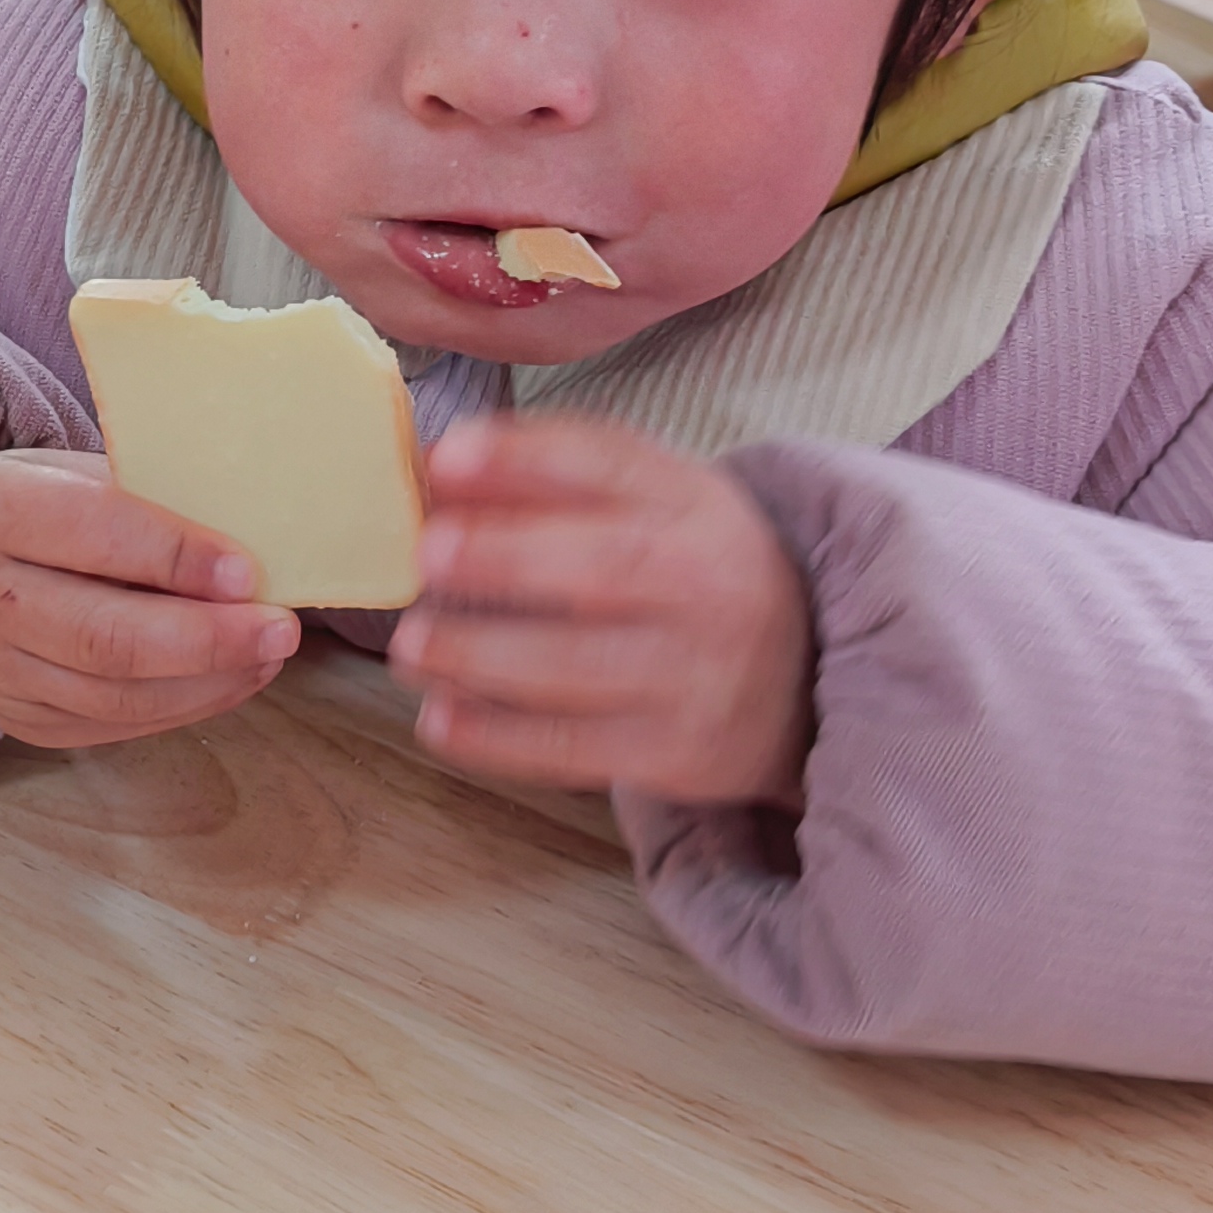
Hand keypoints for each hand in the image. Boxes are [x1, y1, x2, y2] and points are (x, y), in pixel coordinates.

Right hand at [0, 446, 298, 749]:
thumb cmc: (24, 503)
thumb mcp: (62, 470)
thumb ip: (139, 496)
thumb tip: (256, 527)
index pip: (93, 534)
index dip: (175, 555)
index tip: (248, 571)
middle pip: (105, 636)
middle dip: (206, 639)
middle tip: (281, 628)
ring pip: (113, 695)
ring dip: (207, 681)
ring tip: (269, 653)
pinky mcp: (16, 719)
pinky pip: (110, 726)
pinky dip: (182, 706)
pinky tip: (231, 679)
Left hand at [391, 414, 814, 809]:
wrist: (801, 682)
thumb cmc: (691, 574)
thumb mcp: (656, 504)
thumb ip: (557, 476)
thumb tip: (437, 469)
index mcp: (697, 504)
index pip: (612, 464)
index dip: (525, 458)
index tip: (447, 458)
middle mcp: (710, 585)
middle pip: (607, 566)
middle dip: (507, 557)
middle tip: (426, 554)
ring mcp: (699, 676)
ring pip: (581, 666)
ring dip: (482, 655)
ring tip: (411, 646)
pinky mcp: (678, 754)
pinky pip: (575, 748)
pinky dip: (498, 738)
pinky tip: (439, 719)